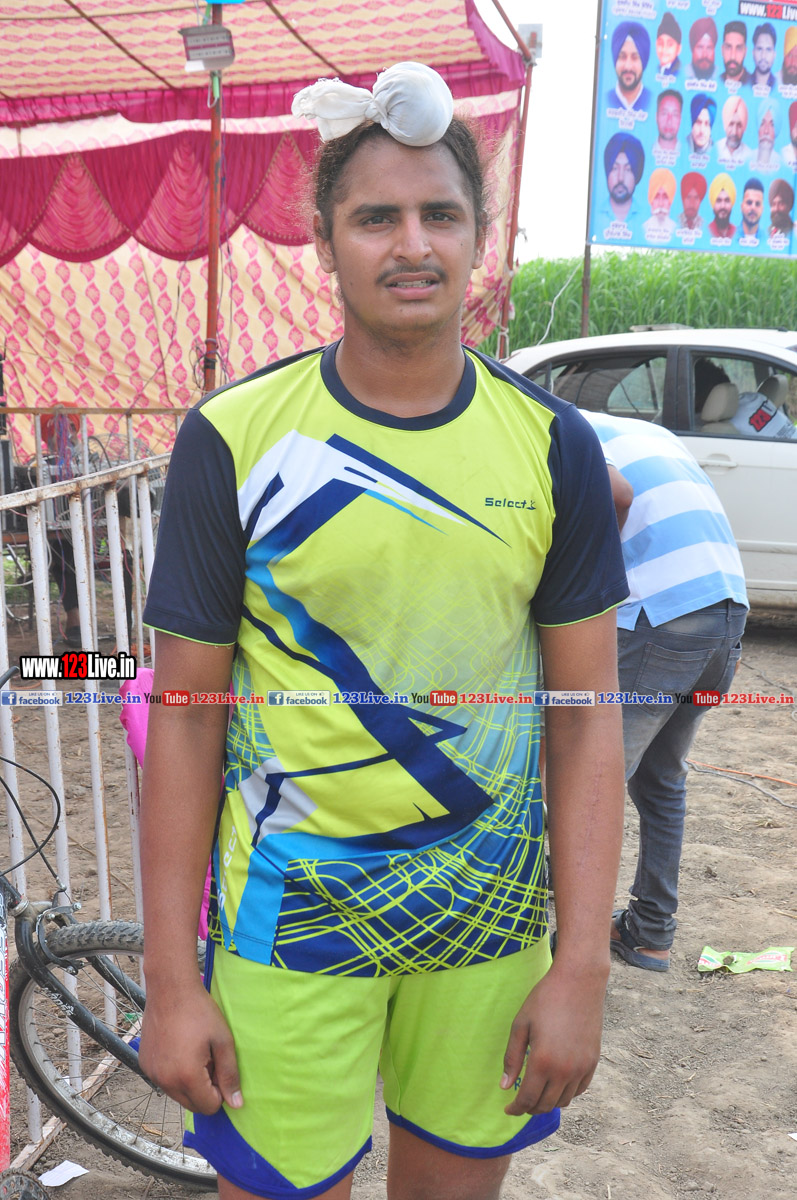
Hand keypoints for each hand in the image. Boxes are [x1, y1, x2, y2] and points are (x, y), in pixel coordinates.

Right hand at [139, 978, 241, 1114]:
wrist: (170, 988)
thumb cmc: (200, 1011)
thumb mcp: (222, 1040)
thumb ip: (229, 1074)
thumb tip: (236, 1105)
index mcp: (186, 1077)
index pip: (208, 1107)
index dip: (219, 1091)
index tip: (219, 1067)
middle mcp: (165, 1081)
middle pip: (192, 1105)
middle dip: (204, 1089)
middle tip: (208, 1059)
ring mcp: (151, 1074)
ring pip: (177, 1094)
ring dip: (189, 1083)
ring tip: (194, 1052)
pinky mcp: (144, 1065)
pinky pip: (164, 1081)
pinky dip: (174, 1074)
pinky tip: (179, 1048)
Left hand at [500, 960, 607, 1115]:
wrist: (579, 982)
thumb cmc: (545, 999)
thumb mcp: (521, 1025)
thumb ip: (512, 1058)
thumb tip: (504, 1087)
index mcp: (543, 1062)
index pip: (527, 1099)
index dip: (515, 1109)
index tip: (507, 1110)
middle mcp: (564, 1071)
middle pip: (545, 1104)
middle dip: (530, 1108)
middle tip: (519, 1102)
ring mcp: (582, 1068)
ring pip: (563, 1101)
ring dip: (548, 1102)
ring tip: (536, 1092)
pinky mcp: (593, 1062)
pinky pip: (579, 1090)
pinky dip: (566, 1093)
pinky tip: (556, 1084)